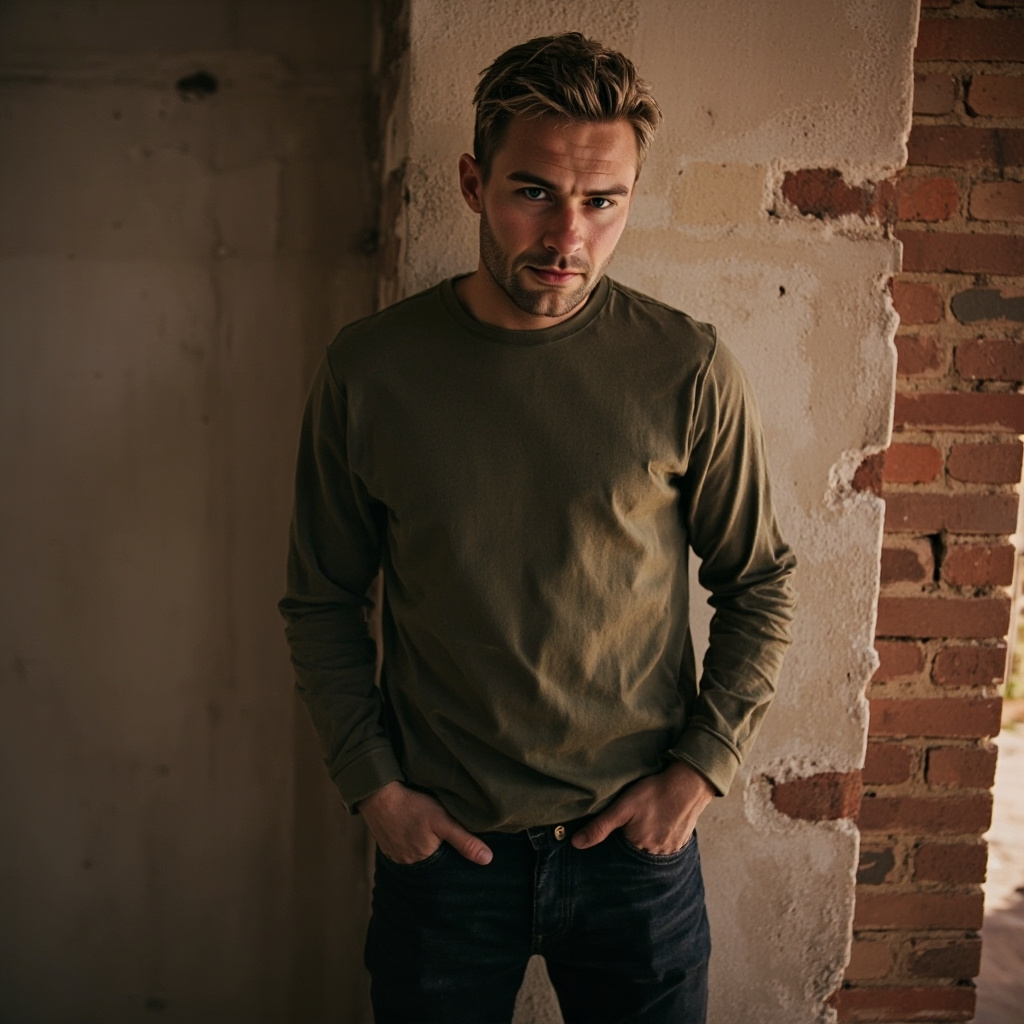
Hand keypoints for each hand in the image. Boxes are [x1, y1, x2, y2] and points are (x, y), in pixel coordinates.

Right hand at [358, 781, 492, 865]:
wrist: (378, 794)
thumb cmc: (412, 806)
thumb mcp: (443, 820)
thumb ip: (464, 841)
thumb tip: (487, 860)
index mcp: (424, 862)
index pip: (445, 866)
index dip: (453, 856)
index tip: (457, 845)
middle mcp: (408, 864)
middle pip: (431, 861)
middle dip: (439, 852)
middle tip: (443, 835)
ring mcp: (395, 855)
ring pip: (417, 855)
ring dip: (424, 847)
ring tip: (428, 832)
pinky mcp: (386, 845)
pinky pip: (403, 849)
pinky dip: (410, 842)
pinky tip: (414, 830)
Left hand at [571, 761, 714, 854]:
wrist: (688, 784)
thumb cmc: (654, 792)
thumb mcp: (623, 806)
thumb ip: (600, 826)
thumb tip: (576, 844)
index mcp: (638, 846)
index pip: (619, 855)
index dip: (615, 844)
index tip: (616, 831)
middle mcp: (655, 854)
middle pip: (635, 854)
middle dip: (630, 843)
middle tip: (633, 824)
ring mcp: (670, 850)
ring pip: (650, 852)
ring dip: (645, 842)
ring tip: (645, 824)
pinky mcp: (681, 843)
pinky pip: (665, 848)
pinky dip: (659, 839)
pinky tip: (657, 825)